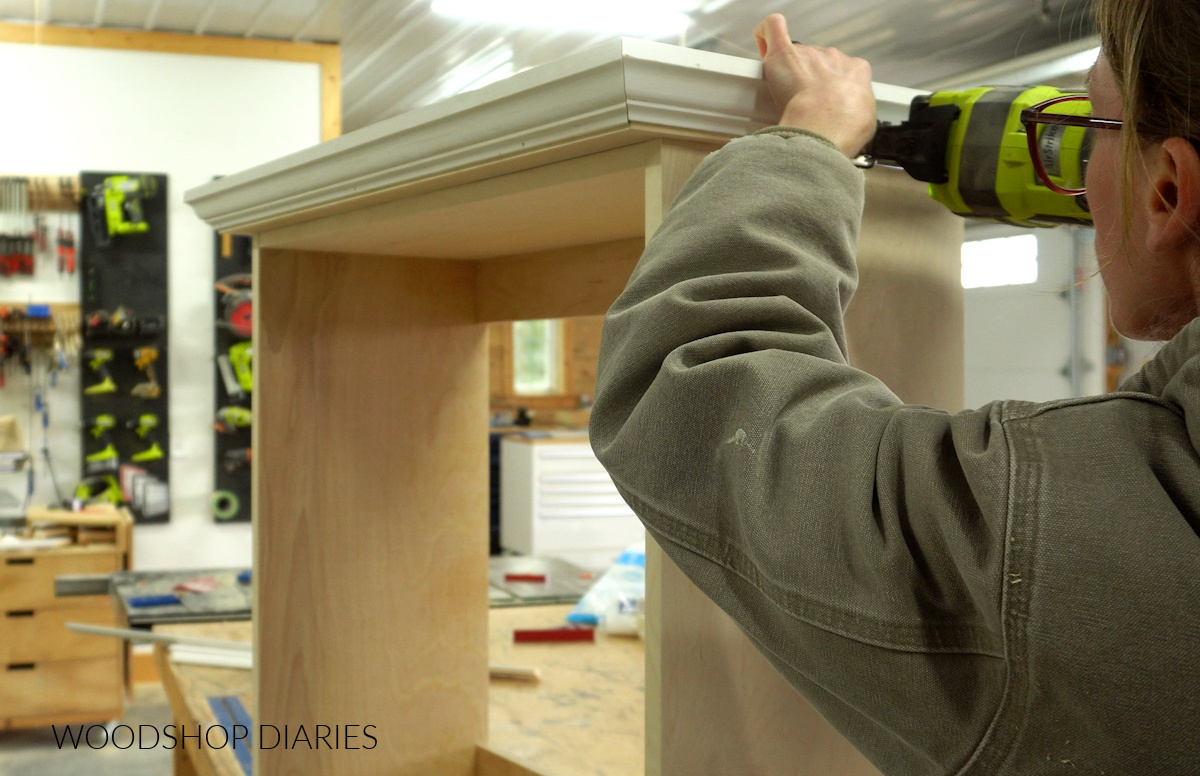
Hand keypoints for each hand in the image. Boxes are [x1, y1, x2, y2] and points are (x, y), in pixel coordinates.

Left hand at [753, 13, 876, 156]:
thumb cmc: (845, 127)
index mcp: (855, 71)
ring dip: (788, 75)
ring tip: (785, 101)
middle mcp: (833, 57)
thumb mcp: (864, 120)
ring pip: (795, 58)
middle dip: (807, 82)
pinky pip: (773, 29)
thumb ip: (854, 111)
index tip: (822, 104)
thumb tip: (849, 119)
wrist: (825, 124)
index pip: (839, 73)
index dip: (829, 89)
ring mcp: (809, 54)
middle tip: (801, 106)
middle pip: (816, 64)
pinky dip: (766, 36)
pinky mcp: (783, 53)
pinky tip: (763, 46)